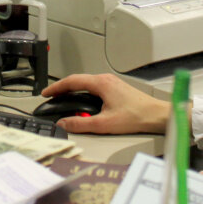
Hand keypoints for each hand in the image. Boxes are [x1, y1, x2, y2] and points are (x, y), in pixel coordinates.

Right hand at [40, 73, 169, 134]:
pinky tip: (82, 101)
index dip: (56, 87)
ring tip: (63, 98)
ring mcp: (112, 83)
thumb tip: (65, 123)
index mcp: (101, 83)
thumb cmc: (136, 116)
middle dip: (62, 88)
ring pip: (86, 83)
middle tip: (51, 96)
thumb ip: (82, 124)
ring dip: (73, 89)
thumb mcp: (105, 123)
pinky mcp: (116, 88)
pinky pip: (94, 86)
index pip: (72, 81)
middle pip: (78, 80)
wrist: (157, 115)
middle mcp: (106, 79)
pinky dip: (83, 92)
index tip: (46, 93)